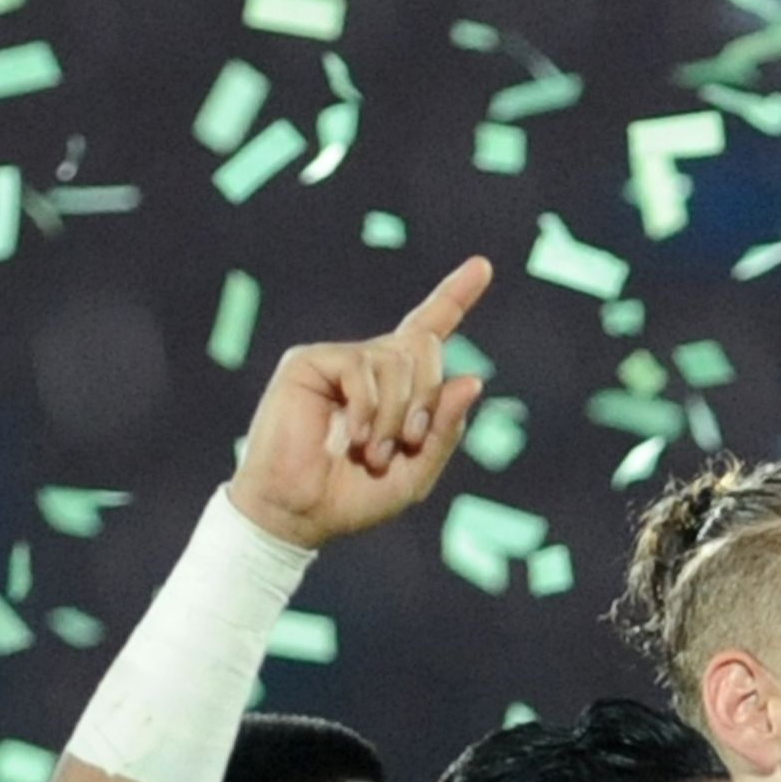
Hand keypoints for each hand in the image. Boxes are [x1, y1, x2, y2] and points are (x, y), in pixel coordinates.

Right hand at [227, 258, 491, 549]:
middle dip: (429, 398)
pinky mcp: (308, 363)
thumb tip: (472, 379)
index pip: (429, 329)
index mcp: (396, 384)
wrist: (297, 515)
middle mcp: (368, 363)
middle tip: (409, 441)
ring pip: (400, 359)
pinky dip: (370, 408)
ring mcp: (338, 360)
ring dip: (399, 414)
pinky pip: (363, 366)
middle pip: (426, 345)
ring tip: (377, 451)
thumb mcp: (417, 472)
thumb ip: (446, 430)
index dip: (456, 296)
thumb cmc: (351, 497)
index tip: (483, 266)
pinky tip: (358, 437)